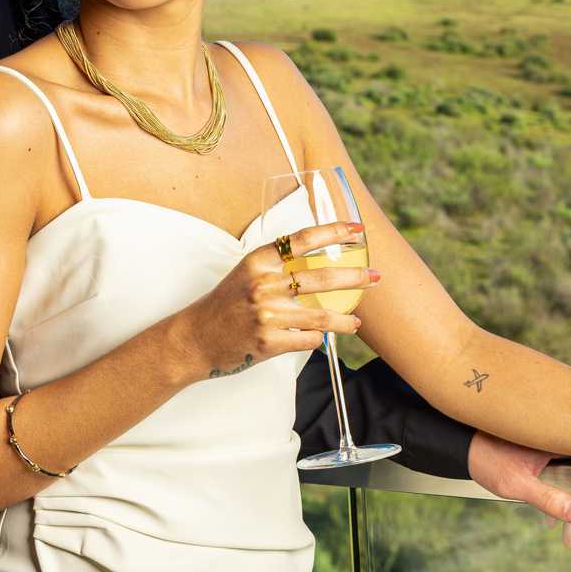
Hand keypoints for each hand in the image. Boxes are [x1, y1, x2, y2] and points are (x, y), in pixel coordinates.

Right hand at [171, 222, 375, 381]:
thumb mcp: (246, 273)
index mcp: (258, 261)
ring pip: (322, 315)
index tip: (357, 230)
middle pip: (322, 277)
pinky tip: (322, 338)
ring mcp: (266, 314)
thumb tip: (317, 260)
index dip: (333, 232)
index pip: (303, 240)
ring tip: (356, 321)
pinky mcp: (268, 341)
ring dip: (346, 319)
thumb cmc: (224, 304)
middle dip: (355, 277)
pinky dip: (319, 339)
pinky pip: (308, 339)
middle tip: (375, 277)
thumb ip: (276, 265)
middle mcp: (263, 284)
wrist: (195, 338)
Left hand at [467, 433, 570, 546]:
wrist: (461, 447)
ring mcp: (552, 445)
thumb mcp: (515, 484)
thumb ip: (547, 498)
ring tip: (569, 537)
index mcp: (557, 436)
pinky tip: (551, 521)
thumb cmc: (485, 458)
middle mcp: (559, 437)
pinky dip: (560, 496)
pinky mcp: (544, 453)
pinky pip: (561, 475)